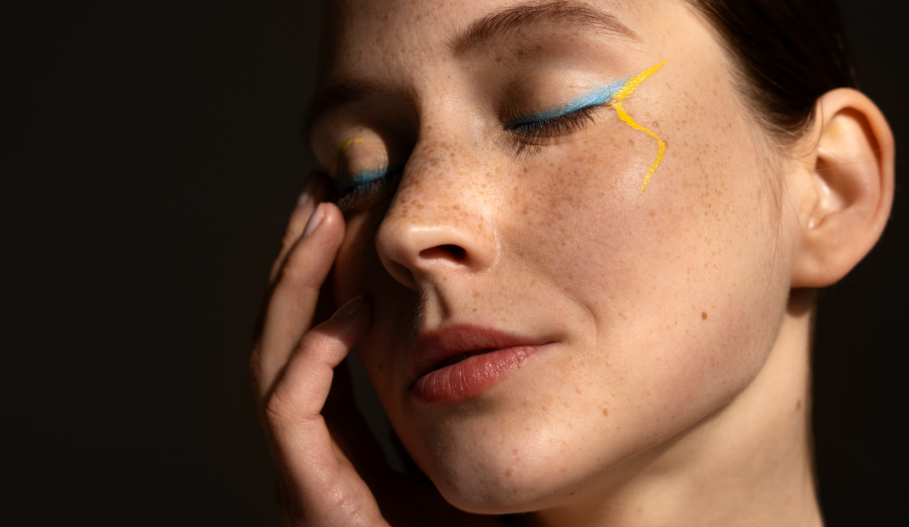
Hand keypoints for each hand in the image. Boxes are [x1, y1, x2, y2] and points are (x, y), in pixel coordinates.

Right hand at [250, 172, 502, 526]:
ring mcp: (303, 469)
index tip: (342, 210)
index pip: (312, 338)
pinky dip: (317, 350)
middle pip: (282, 334)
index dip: (320, 274)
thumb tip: (481, 327)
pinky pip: (294, 408)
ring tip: (324, 218)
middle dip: (297, 259)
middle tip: (318, 190)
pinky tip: (357, 305)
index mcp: (339, 436)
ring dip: (297, 284)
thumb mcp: (457, 449)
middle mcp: (310, 447)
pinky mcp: (309, 492)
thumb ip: (447, 397)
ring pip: (275, 358)